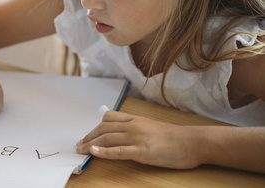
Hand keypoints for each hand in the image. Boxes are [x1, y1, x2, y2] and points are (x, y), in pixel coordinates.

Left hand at [76, 111, 200, 168]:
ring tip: (80, 150)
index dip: (95, 127)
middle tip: (79, 145)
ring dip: (90, 144)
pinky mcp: (141, 152)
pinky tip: (93, 152)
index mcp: (135, 119)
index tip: (88, 135)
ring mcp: (136, 138)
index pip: (108, 118)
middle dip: (88, 136)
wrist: (191, 142)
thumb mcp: (151, 127)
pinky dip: (104, 152)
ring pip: (107, 138)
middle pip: (103, 128)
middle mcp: (133, 126)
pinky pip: (118, 151)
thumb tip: (123, 135)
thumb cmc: (174, 137)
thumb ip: (136, 128)